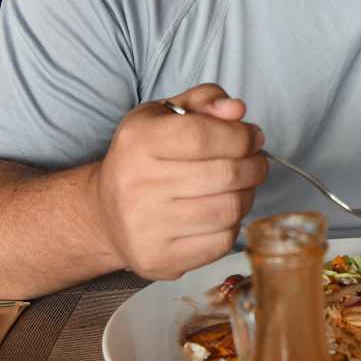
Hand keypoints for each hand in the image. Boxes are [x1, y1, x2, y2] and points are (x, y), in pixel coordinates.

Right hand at [90, 84, 266, 280]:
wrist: (105, 214)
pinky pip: (221, 242)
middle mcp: (136, 184)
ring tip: (240, 187)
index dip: (241, 136)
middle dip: (254, 166)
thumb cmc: (144, 158)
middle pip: (224, 174)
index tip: (253, 138)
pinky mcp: (159, 259)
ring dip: (247, 195)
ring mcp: (145, 226)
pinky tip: (220, 212)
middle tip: (256, 162)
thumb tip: (236, 110)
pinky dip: (232, 225)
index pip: (203, 135)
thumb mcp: (165, 116)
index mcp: (138, 141)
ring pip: (229, 210)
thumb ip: (205, 101)